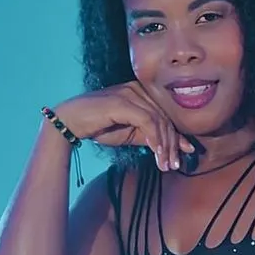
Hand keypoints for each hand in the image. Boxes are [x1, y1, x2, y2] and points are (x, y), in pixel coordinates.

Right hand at [55, 82, 194, 171]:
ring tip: (166, 165)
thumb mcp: (131, 134)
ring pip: (159, 120)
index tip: (184, 155)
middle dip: (173, 144)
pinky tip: (157, 154)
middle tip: (174, 165)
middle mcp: (138, 88)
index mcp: (141, 92)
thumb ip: (152, 137)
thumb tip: (179, 147)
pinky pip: (147, 121)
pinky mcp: (123, 101)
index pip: (165, 115)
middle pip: (165, 118)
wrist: (70, 122)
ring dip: (165, 145)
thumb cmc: (99, 127)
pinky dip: (155, 140)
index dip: (176, 136)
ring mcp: (130, 93)